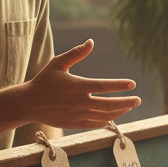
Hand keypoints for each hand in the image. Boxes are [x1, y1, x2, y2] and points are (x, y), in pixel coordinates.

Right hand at [22, 39, 140, 128]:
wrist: (29, 104)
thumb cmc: (44, 81)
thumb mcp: (58, 64)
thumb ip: (76, 53)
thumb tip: (91, 41)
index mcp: (77, 86)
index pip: (104, 86)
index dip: (120, 85)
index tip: (132, 84)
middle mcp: (79, 103)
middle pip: (110, 105)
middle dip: (127, 102)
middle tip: (138, 99)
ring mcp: (78, 115)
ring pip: (105, 116)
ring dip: (120, 112)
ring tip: (130, 106)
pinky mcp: (76, 124)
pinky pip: (97, 123)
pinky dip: (108, 120)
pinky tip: (115, 115)